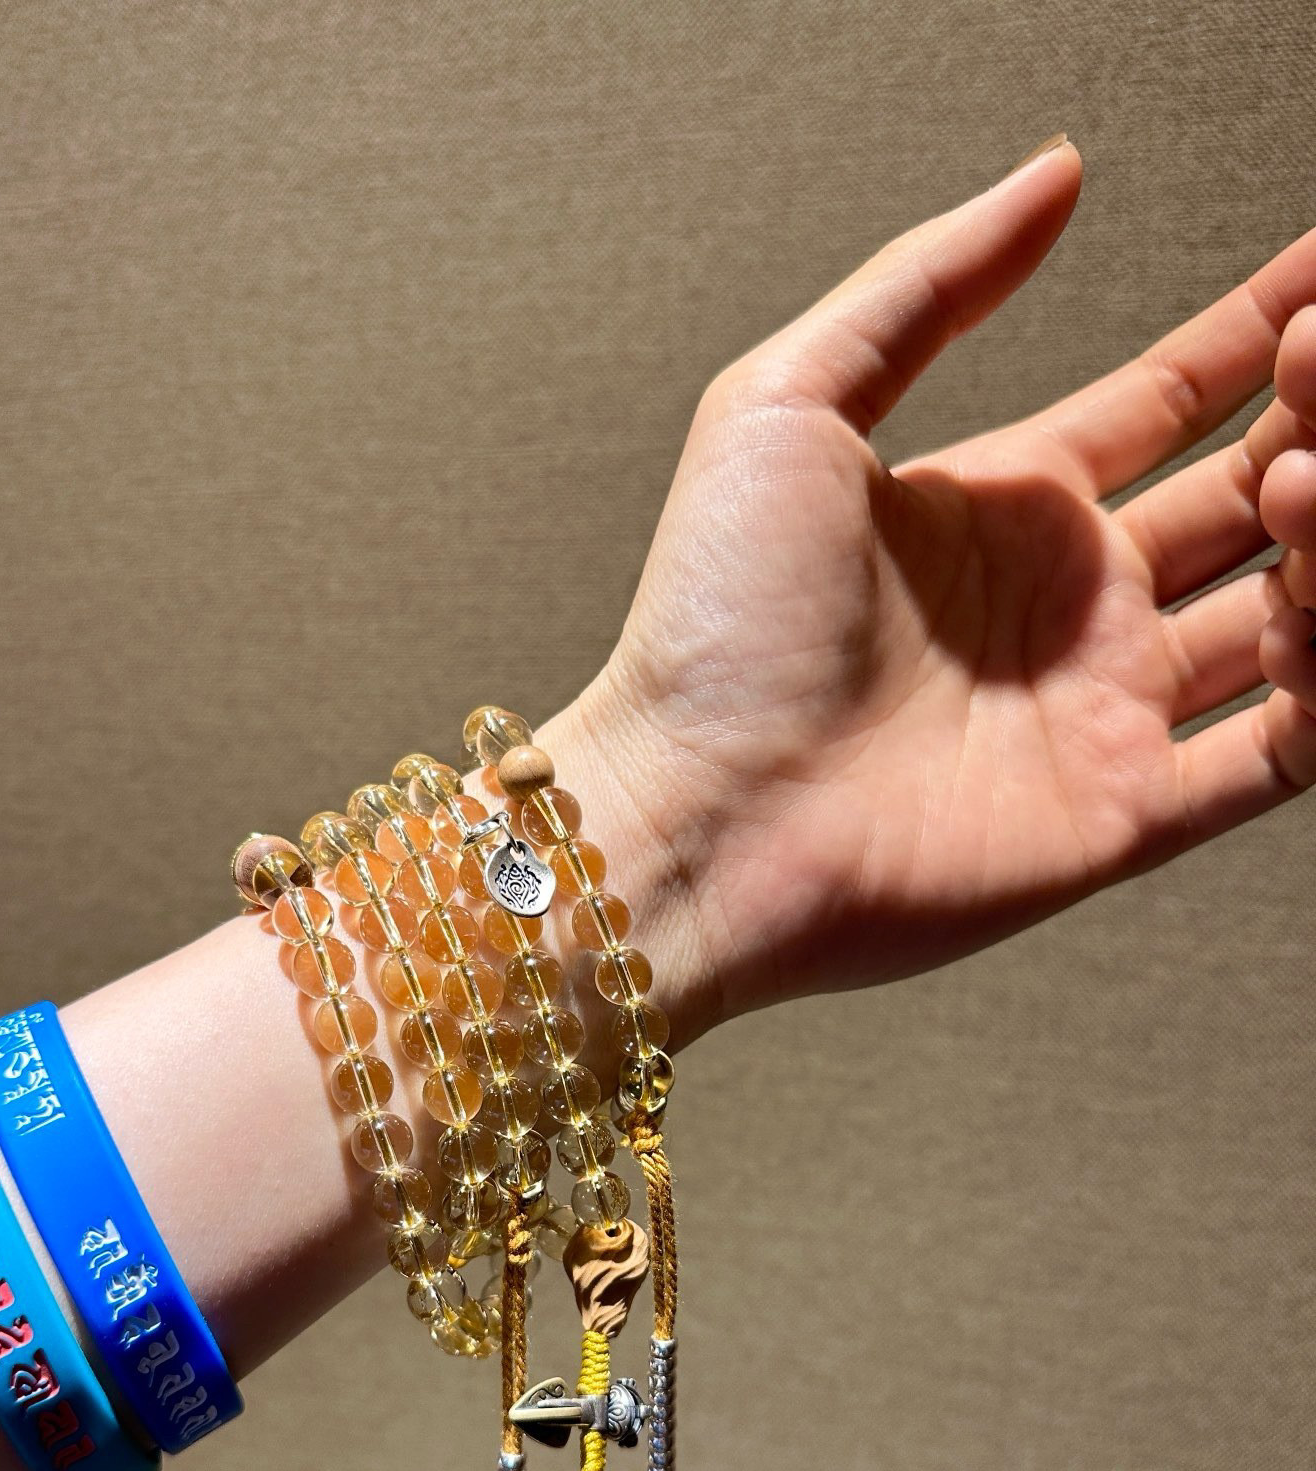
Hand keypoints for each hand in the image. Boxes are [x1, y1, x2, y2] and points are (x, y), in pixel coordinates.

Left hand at [553, 138, 1315, 1037]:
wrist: (696, 815)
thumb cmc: (711, 628)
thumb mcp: (789, 404)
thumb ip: (928, 284)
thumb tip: (1052, 175)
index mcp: (1000, 507)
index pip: (1169, 401)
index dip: (1257, 334)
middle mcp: (1064, 608)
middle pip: (1244, 496)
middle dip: (1306, 424)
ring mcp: (1098, 712)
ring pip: (1280, 614)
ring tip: (1306, 483)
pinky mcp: (1118, 815)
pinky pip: (1276, 753)